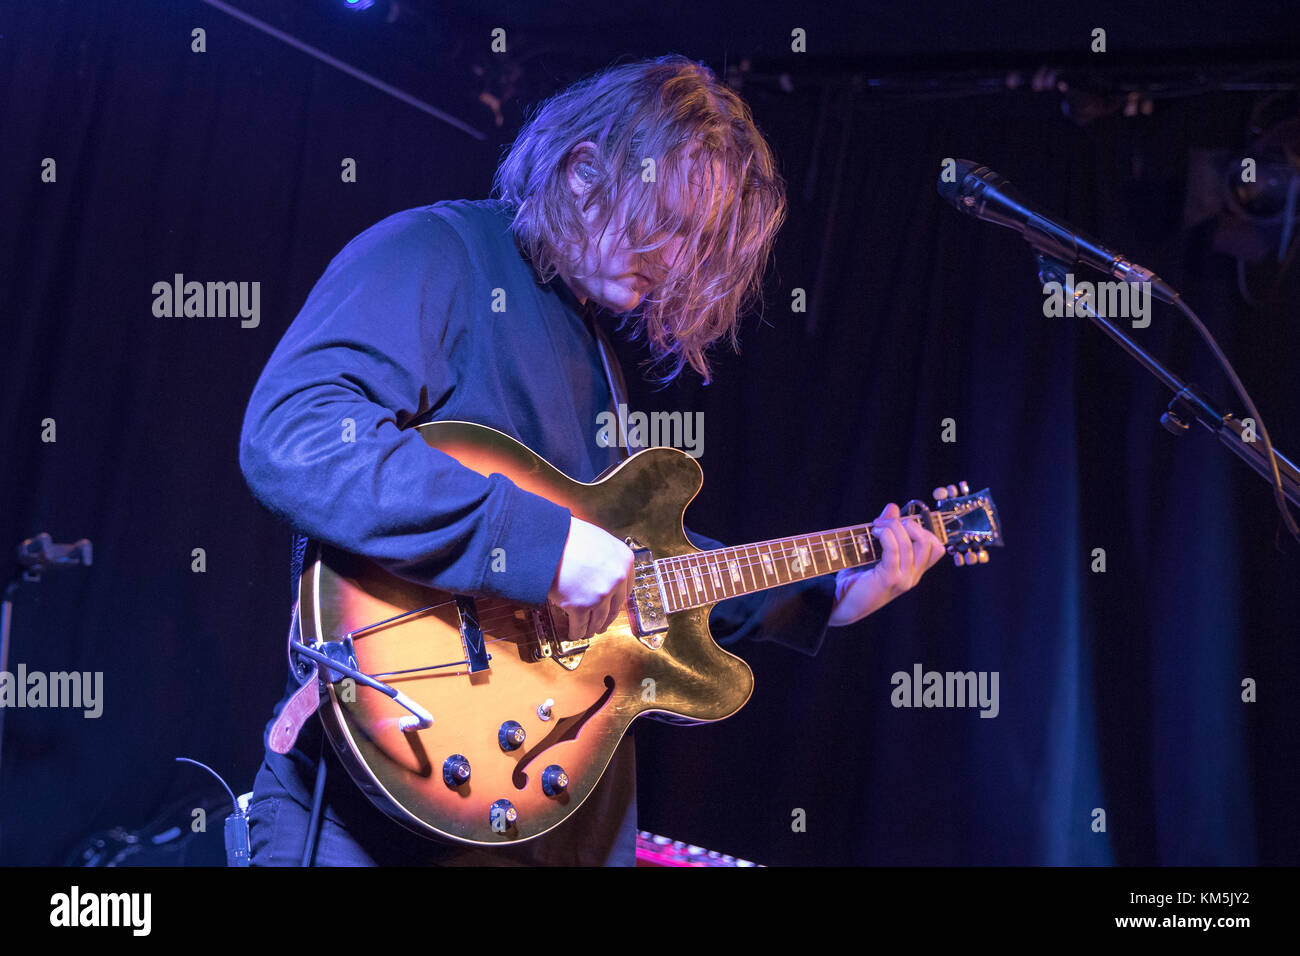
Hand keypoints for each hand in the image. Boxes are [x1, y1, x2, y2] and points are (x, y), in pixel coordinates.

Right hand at [547, 515, 634, 641]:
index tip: (613, 604)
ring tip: (587, 631)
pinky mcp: (581, 606)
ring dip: (592, 628)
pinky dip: (577, 631)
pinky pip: (580, 625)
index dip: (617, 599)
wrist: (548, 540)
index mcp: (624, 560)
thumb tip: (600, 572)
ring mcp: (600, 594)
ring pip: (599, 619)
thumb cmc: (567, 535)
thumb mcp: (597, 540)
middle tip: (602, 623)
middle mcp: (617, 578)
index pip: (627, 587)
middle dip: (607, 618)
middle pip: (615, 607)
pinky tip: (574, 632)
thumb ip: (605, 558)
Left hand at [828, 502, 944, 625]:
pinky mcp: (890, 580)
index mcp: (914, 570)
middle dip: (910, 524)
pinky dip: (886, 535)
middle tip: (886, 523)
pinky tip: (874, 532)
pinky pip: (895, 551)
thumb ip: (887, 530)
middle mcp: (913, 576)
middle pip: (930, 543)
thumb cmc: (857, 577)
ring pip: (912, 544)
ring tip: (876, 527)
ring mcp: (904, 579)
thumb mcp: (875, 550)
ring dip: (893, 527)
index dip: (922, 529)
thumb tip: (893, 507)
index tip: (899, 523)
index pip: (936, 547)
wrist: (840, 603)